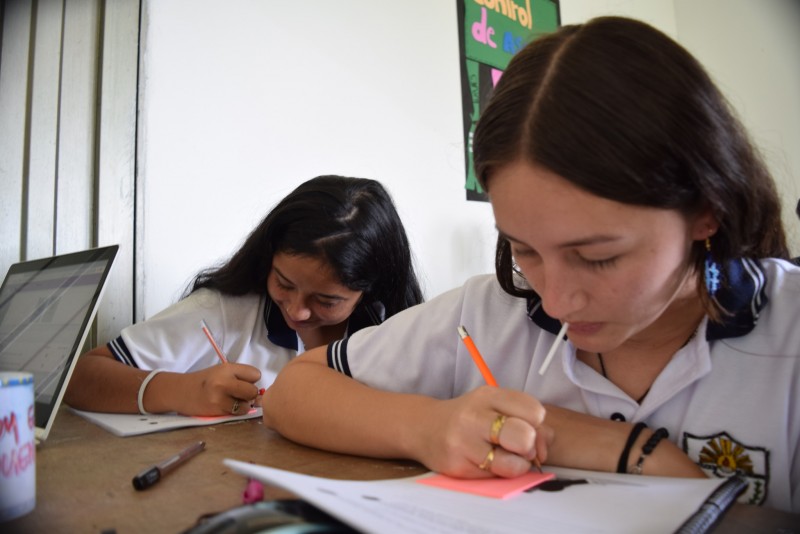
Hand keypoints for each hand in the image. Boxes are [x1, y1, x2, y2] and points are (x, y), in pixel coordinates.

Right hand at [171, 363, 261, 415]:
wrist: (181, 392)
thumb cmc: (204, 381)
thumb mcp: (221, 371)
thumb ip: (240, 377)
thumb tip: (260, 392)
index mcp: (227, 368)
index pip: (255, 374)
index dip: (252, 380)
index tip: (243, 381)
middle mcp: (224, 381)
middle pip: (253, 390)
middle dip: (249, 394)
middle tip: (238, 393)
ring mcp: (220, 397)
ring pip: (247, 404)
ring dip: (243, 405)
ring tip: (232, 401)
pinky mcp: (217, 410)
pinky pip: (238, 413)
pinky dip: (236, 412)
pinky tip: (226, 407)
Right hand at [416, 386, 551, 478]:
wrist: (424, 428)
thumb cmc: (469, 417)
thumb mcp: (495, 406)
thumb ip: (526, 419)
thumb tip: (546, 445)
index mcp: (488, 396)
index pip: (534, 411)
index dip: (537, 424)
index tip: (526, 427)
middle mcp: (474, 416)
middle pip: (524, 436)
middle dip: (528, 447)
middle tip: (518, 447)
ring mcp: (463, 443)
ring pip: (512, 464)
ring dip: (516, 466)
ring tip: (504, 458)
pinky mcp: (457, 467)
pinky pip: (495, 478)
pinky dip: (499, 474)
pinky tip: (486, 463)